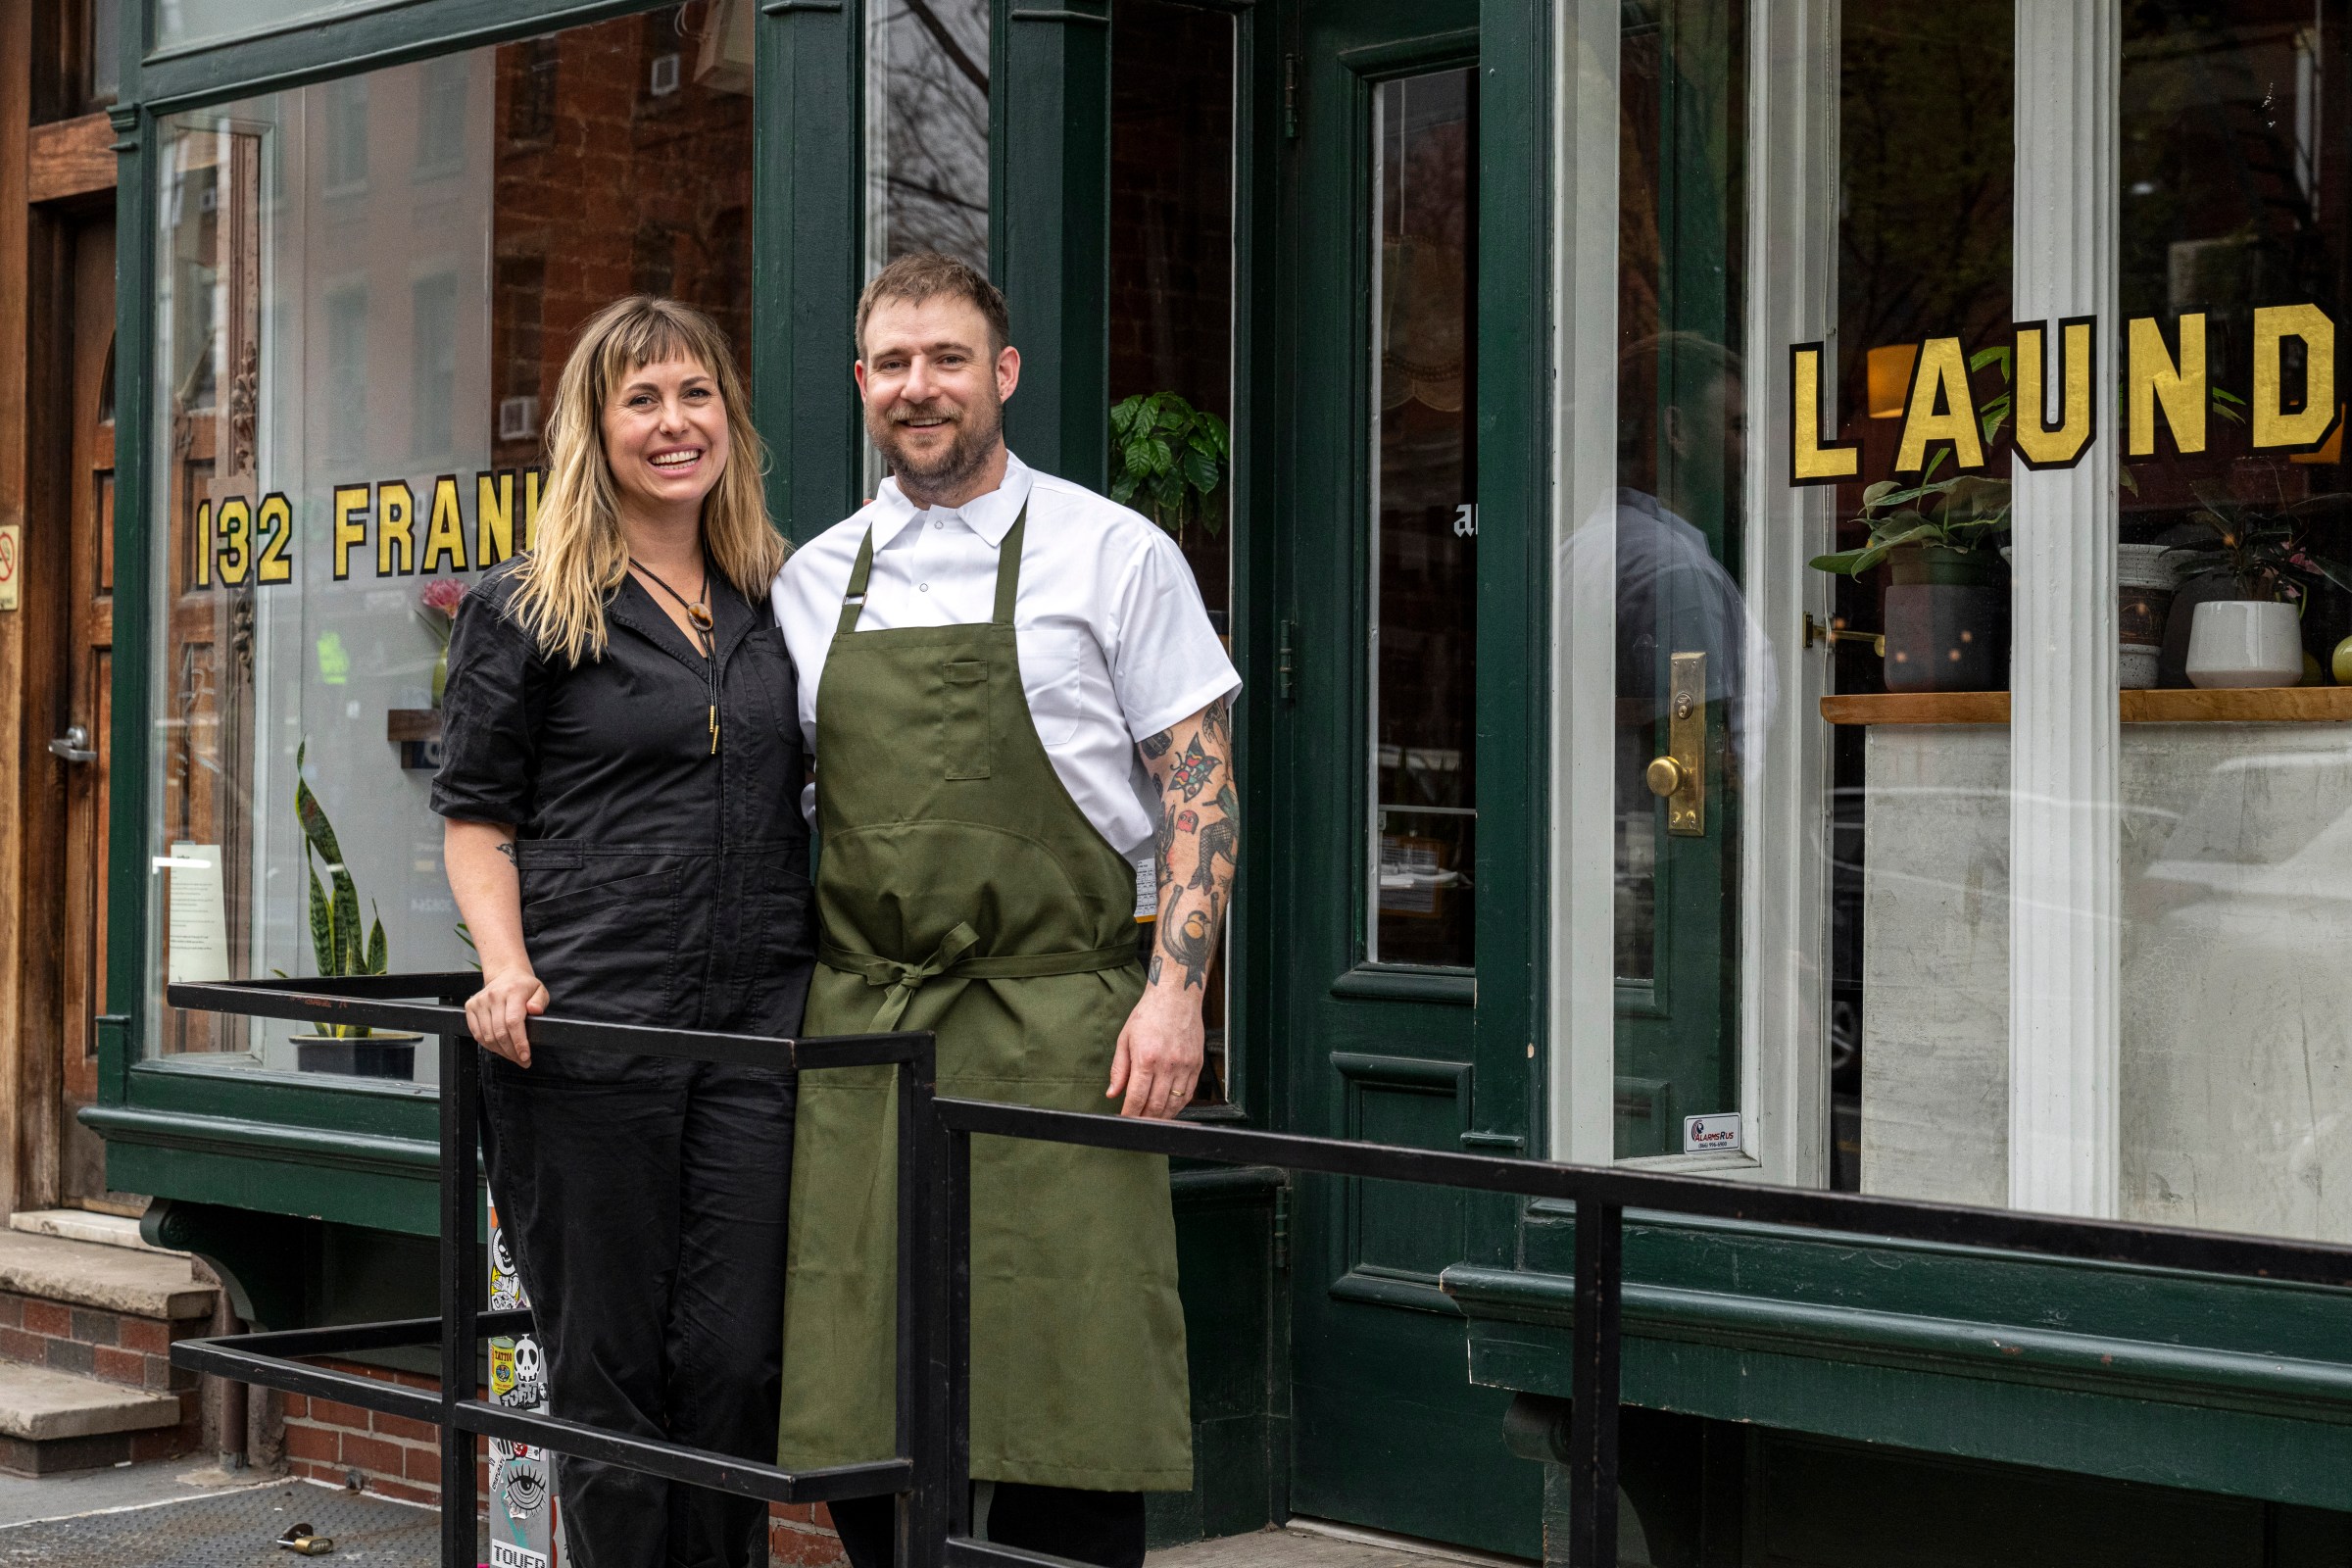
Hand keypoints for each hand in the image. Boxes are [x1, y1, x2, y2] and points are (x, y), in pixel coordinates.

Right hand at [467, 966, 547, 1066]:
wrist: (505, 975)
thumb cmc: (524, 986)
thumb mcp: (540, 991)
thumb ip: (540, 1002)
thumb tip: (535, 1010)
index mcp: (513, 991)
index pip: (513, 1022)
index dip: (519, 1043)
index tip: (525, 1056)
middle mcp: (494, 996)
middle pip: (500, 1032)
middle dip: (512, 1052)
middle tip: (522, 1060)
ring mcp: (480, 1001)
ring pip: (487, 1036)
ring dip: (500, 1051)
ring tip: (512, 1055)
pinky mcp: (470, 1006)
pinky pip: (477, 1033)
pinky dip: (488, 1045)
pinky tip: (499, 1048)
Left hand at [1107, 987, 1203, 1118]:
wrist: (1176, 996)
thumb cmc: (1149, 1014)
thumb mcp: (1125, 1038)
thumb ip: (1119, 1069)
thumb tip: (1112, 1093)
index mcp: (1146, 1058)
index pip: (1137, 1097)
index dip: (1129, 1114)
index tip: (1124, 1119)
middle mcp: (1167, 1064)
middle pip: (1156, 1105)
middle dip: (1144, 1119)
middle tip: (1136, 1123)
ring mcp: (1185, 1066)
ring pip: (1174, 1104)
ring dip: (1162, 1117)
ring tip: (1151, 1120)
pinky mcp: (1197, 1065)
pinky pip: (1189, 1094)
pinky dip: (1178, 1106)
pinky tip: (1169, 1108)